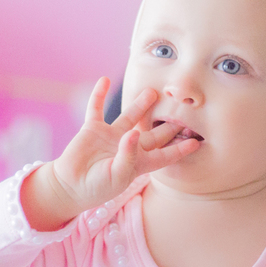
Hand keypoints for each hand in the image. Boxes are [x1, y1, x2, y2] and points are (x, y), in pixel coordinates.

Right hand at [24, 78, 198, 228]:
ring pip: (130, 115)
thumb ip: (127, 155)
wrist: (69, 186)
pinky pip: (97, 108)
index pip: (164, 155)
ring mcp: (111, 135)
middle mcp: (129, 146)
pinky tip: (105, 80)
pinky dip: (99, 94)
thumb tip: (134, 132)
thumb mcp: (116, 176)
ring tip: (152, 91)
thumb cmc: (96, 187)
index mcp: (139, 162)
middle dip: (168, 124)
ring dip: (140, 104)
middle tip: (183, 110)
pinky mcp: (93, 128)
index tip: (196, 142)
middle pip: (153, 133)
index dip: (180, 149)